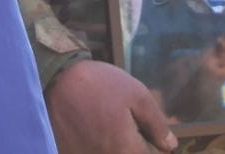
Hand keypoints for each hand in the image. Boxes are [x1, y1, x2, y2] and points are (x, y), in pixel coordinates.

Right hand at [46, 59, 176, 153]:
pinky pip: (91, 152)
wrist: (54, 79)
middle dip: (133, 146)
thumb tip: (170, 146)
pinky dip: (96, 145)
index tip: (149, 134)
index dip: (153, 146)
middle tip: (128, 126)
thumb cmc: (99, 84)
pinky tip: (94, 130)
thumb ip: (156, 123)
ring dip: (115, 146)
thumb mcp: (136, 95)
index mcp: (126, 150)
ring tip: (109, 125)